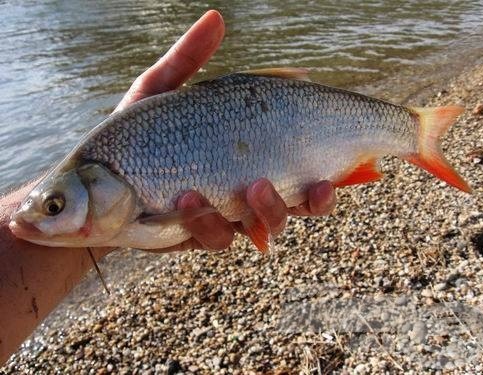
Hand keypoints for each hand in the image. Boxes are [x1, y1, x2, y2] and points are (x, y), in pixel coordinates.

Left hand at [116, 10, 336, 251]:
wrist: (101, 181)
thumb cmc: (137, 133)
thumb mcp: (161, 90)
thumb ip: (190, 59)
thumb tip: (217, 17)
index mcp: (251, 159)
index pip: (299, 168)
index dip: (325, 175)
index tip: (337, 163)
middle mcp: (245, 191)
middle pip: (297, 205)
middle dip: (314, 202)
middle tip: (316, 186)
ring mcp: (224, 216)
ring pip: (266, 227)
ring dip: (271, 213)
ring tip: (255, 188)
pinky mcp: (197, 235)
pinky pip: (216, 238)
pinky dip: (209, 222)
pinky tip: (192, 199)